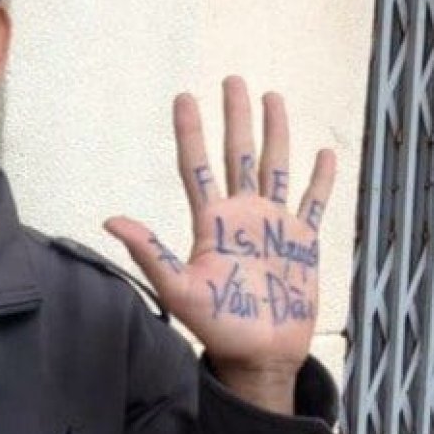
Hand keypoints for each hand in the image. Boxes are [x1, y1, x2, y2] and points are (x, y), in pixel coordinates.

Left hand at [104, 77, 334, 413]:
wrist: (259, 354)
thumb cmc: (215, 326)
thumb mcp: (177, 288)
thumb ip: (148, 251)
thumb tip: (109, 221)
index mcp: (211, 222)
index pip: (197, 165)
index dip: (191, 131)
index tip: (185, 96)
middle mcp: (241, 215)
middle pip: (238, 154)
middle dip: (235, 117)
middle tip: (232, 80)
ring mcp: (273, 225)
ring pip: (275, 166)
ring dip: (275, 132)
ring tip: (272, 96)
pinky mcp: (302, 241)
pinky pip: (313, 202)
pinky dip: (321, 179)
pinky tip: (324, 152)